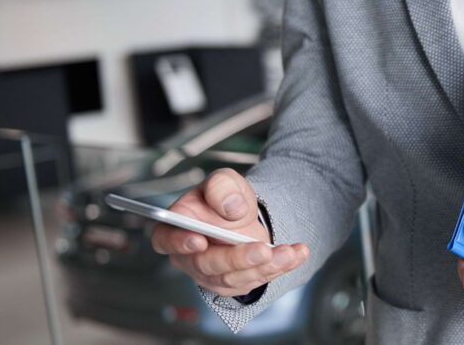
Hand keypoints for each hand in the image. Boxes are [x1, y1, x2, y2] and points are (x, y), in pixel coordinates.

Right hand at [150, 168, 308, 296]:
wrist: (244, 216)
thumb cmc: (224, 199)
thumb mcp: (224, 181)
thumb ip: (222, 187)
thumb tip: (230, 208)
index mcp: (176, 228)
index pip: (166, 240)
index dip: (179, 243)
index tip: (199, 240)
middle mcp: (191, 257)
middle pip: (208, 264)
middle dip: (237, 258)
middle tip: (261, 249)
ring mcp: (213, 274)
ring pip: (236, 277)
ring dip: (266, 265)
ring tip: (289, 252)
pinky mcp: (236, 282)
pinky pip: (258, 279)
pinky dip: (281, 267)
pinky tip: (297, 254)